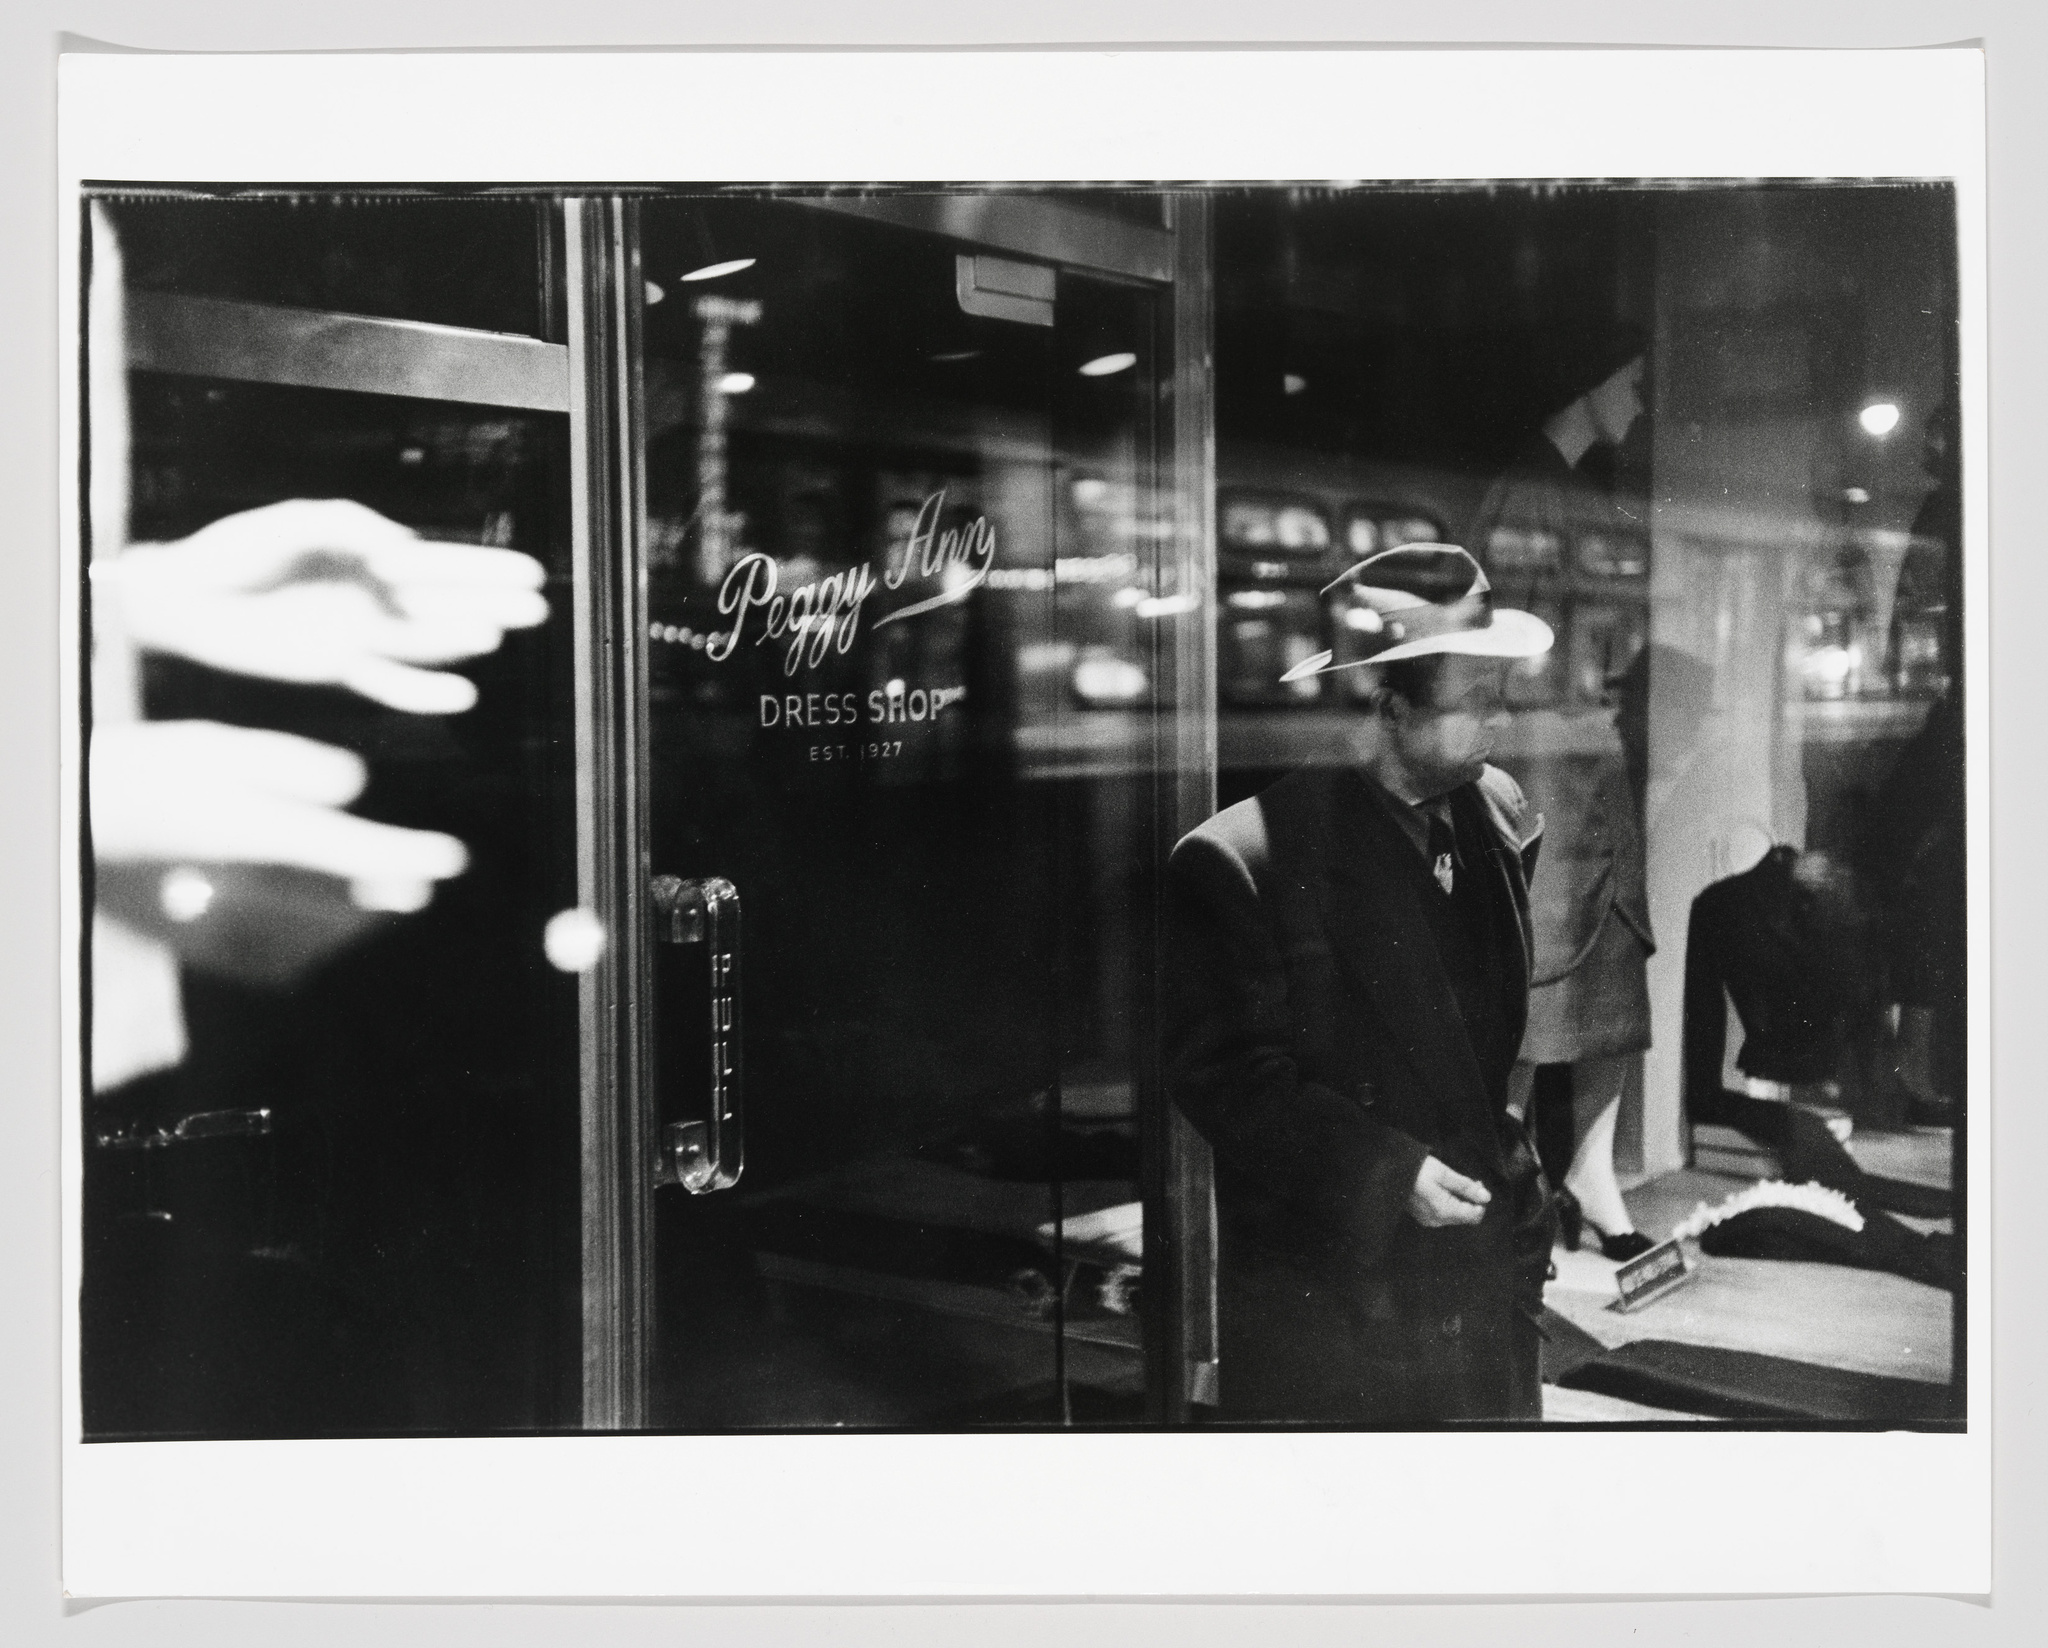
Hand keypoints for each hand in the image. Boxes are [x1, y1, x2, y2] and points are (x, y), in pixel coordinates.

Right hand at [91, 720, 467, 912]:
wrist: (71, 820)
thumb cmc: (140, 772)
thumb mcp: (213, 748)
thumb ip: (287, 767)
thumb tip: (354, 785)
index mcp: (250, 830)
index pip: (349, 850)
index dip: (405, 856)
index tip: (452, 859)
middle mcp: (240, 880)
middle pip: (338, 900)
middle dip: (386, 892)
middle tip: (424, 887)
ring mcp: (217, 915)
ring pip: (309, 933)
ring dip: (353, 921)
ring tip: (390, 902)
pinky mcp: (194, 937)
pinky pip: (263, 956)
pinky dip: (302, 949)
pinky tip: (323, 938)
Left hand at [96, 499, 547, 713]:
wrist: (187, 599)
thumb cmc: (238, 552)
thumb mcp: (297, 522)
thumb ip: (352, 527)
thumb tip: (403, 548)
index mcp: (375, 557)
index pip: (442, 564)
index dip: (487, 570)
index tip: (531, 574)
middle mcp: (378, 599)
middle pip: (447, 604)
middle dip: (491, 605)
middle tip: (536, 609)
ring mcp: (363, 636)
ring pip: (425, 642)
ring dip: (459, 642)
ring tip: (493, 638)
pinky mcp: (340, 669)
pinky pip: (391, 683)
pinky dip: (424, 692)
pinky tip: (460, 693)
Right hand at [1407, 1156, 1492, 1227]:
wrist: (1390, 1172)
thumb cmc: (1418, 1170)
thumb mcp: (1444, 1174)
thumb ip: (1466, 1187)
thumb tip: (1486, 1197)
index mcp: (1445, 1211)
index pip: (1475, 1215)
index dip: (1480, 1200)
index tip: (1477, 1184)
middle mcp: (1438, 1221)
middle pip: (1466, 1217)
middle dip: (1471, 1201)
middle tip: (1469, 1182)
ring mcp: (1430, 1220)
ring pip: (1456, 1216)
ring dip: (1461, 1202)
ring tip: (1455, 1184)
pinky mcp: (1423, 1217)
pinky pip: (1445, 1215)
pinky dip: (1450, 1204)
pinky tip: (1444, 1190)